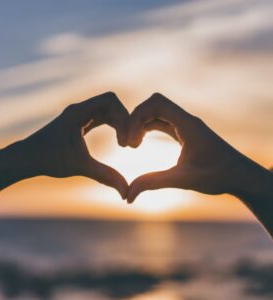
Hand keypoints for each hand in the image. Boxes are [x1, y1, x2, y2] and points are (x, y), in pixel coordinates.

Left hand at [20, 92, 128, 198]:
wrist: (25, 159)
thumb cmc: (48, 159)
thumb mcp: (79, 166)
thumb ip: (105, 176)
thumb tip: (126, 192)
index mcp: (78, 112)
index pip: (110, 100)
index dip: (123, 116)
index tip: (125, 140)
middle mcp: (79, 109)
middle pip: (111, 105)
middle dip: (124, 122)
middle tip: (129, 144)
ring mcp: (78, 115)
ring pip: (107, 112)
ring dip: (119, 124)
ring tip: (124, 144)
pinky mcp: (78, 123)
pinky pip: (101, 119)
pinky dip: (112, 127)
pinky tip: (117, 142)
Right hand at [127, 93, 264, 202]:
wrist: (239, 176)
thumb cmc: (218, 176)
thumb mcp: (183, 180)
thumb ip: (154, 183)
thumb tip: (129, 195)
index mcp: (188, 124)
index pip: (156, 103)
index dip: (137, 116)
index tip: (130, 140)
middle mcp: (186, 120)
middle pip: (154, 105)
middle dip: (136, 119)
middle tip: (128, 143)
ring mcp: (186, 125)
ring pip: (157, 113)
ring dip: (141, 124)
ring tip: (133, 144)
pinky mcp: (185, 132)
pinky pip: (162, 122)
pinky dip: (148, 128)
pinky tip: (141, 142)